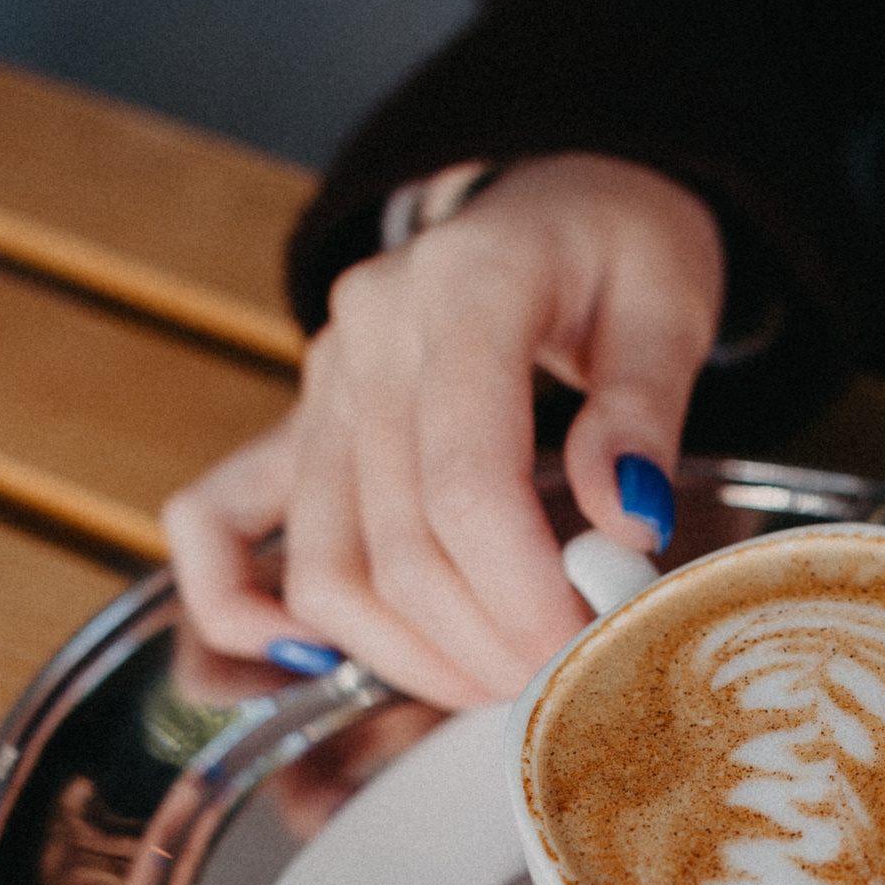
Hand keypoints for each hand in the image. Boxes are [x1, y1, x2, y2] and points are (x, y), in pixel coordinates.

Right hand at [163, 155, 725, 704]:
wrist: (558, 201)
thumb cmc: (617, 249)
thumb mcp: (667, 302)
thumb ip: (644, 408)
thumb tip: (624, 522)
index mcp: (465, 287)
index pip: (467, 480)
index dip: (523, 590)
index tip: (583, 648)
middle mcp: (369, 335)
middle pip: (398, 543)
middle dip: (483, 642)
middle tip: (561, 683)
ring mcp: (321, 380)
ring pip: (322, 565)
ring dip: (406, 654)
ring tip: (495, 681)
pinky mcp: (300, 420)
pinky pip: (217, 521)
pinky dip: (246, 604)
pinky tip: (317, 656)